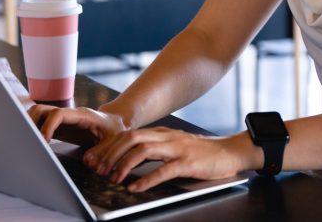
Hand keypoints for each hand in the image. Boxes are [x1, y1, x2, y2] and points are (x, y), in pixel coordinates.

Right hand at [28, 104, 127, 145]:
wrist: (114, 123)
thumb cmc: (114, 130)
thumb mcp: (114, 141)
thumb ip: (103, 151)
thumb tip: (88, 162)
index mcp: (81, 115)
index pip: (58, 114)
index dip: (48, 126)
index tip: (43, 141)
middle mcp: (67, 114)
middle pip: (41, 109)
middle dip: (30, 122)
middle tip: (28, 142)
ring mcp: (61, 120)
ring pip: (37, 114)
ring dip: (28, 125)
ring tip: (27, 143)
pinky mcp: (58, 127)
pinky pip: (39, 124)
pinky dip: (32, 131)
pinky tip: (33, 145)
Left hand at [85, 128, 258, 191]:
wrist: (228, 152)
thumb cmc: (199, 154)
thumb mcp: (172, 147)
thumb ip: (152, 151)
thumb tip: (126, 161)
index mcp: (160, 133)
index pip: (127, 134)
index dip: (108, 147)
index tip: (93, 159)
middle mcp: (166, 137)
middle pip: (131, 138)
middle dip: (110, 154)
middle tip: (98, 170)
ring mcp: (177, 148)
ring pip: (143, 150)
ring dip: (124, 165)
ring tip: (113, 179)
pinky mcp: (187, 162)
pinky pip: (163, 170)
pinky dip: (146, 179)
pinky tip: (135, 188)